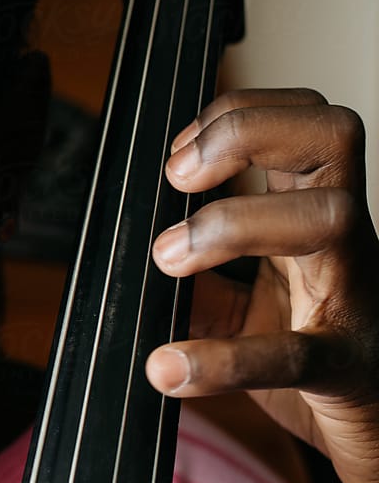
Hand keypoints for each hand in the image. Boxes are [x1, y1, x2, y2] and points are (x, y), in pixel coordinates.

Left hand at [144, 88, 378, 482]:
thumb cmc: (320, 348)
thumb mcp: (245, 302)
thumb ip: (199, 279)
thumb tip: (127, 264)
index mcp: (316, 213)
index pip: (302, 118)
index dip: (237, 114)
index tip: (178, 155)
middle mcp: (347, 240)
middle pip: (334, 133)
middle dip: (246, 132)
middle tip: (178, 177)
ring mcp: (358, 296)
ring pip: (332, 215)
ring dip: (234, 222)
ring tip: (170, 258)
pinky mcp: (350, 368)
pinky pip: (297, 354)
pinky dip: (223, 360)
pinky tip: (170, 368)